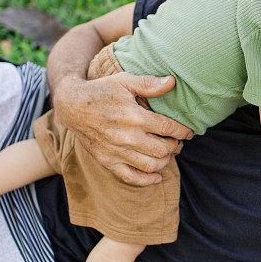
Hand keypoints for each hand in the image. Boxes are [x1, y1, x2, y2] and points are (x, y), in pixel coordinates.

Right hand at [53, 72, 192, 184]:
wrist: (71, 106)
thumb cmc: (101, 91)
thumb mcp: (124, 81)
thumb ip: (149, 83)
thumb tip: (172, 81)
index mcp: (133, 116)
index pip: (168, 128)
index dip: (182, 131)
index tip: (188, 131)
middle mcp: (126, 137)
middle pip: (162, 149)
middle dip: (175, 146)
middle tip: (177, 141)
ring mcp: (116, 151)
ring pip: (151, 165)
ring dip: (165, 161)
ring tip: (167, 152)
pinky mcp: (107, 161)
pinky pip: (130, 177)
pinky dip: (147, 180)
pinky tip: (157, 176)